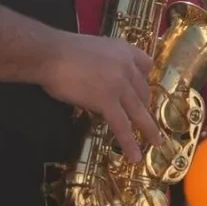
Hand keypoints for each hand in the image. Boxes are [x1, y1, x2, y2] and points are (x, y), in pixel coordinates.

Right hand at [39, 33, 161, 162]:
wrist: (51, 54)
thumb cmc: (64, 51)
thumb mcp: (95, 49)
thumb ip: (107, 63)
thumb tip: (103, 80)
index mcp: (124, 49)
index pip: (146, 64)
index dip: (145, 79)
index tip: (142, 90)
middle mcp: (127, 66)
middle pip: (143, 91)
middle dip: (144, 107)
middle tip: (144, 120)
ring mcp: (119, 84)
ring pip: (139, 111)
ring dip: (148, 129)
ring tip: (156, 143)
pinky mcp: (107, 101)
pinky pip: (122, 125)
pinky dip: (129, 142)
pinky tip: (134, 155)